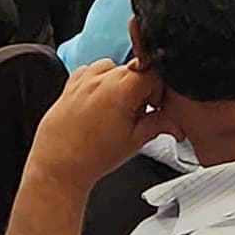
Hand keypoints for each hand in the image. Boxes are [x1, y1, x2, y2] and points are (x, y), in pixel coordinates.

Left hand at [26, 59, 166, 193]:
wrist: (60, 166)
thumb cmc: (92, 157)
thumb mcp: (135, 141)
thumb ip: (159, 124)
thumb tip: (175, 122)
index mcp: (121, 88)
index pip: (154, 75)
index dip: (158, 94)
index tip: (155, 108)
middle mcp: (101, 78)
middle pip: (134, 70)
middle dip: (140, 91)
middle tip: (137, 116)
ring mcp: (84, 79)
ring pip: (113, 69)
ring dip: (120, 85)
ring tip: (117, 112)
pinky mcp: (71, 84)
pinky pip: (92, 72)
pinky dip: (100, 83)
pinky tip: (100, 106)